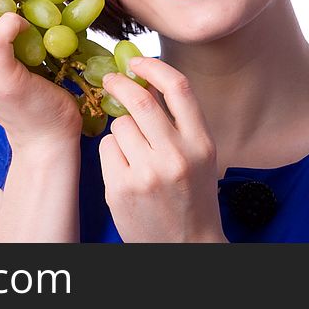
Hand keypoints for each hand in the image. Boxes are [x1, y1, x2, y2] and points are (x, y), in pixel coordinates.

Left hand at [98, 57, 226, 242]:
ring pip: (119, 125)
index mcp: (202, 143)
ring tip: (133, 152)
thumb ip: (179, 122)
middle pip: (139, 101)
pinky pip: (106, 148)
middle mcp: (176, 156)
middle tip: (111, 79)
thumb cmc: (191, 196)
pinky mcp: (121, 188)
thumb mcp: (200, 156)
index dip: (153, 67)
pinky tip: (125, 170)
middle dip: (120, 83)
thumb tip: (145, 80)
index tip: (136, 61)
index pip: (179, 88)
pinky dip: (111, 152)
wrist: (185, 247)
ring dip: (120, 128)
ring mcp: (147, 173)